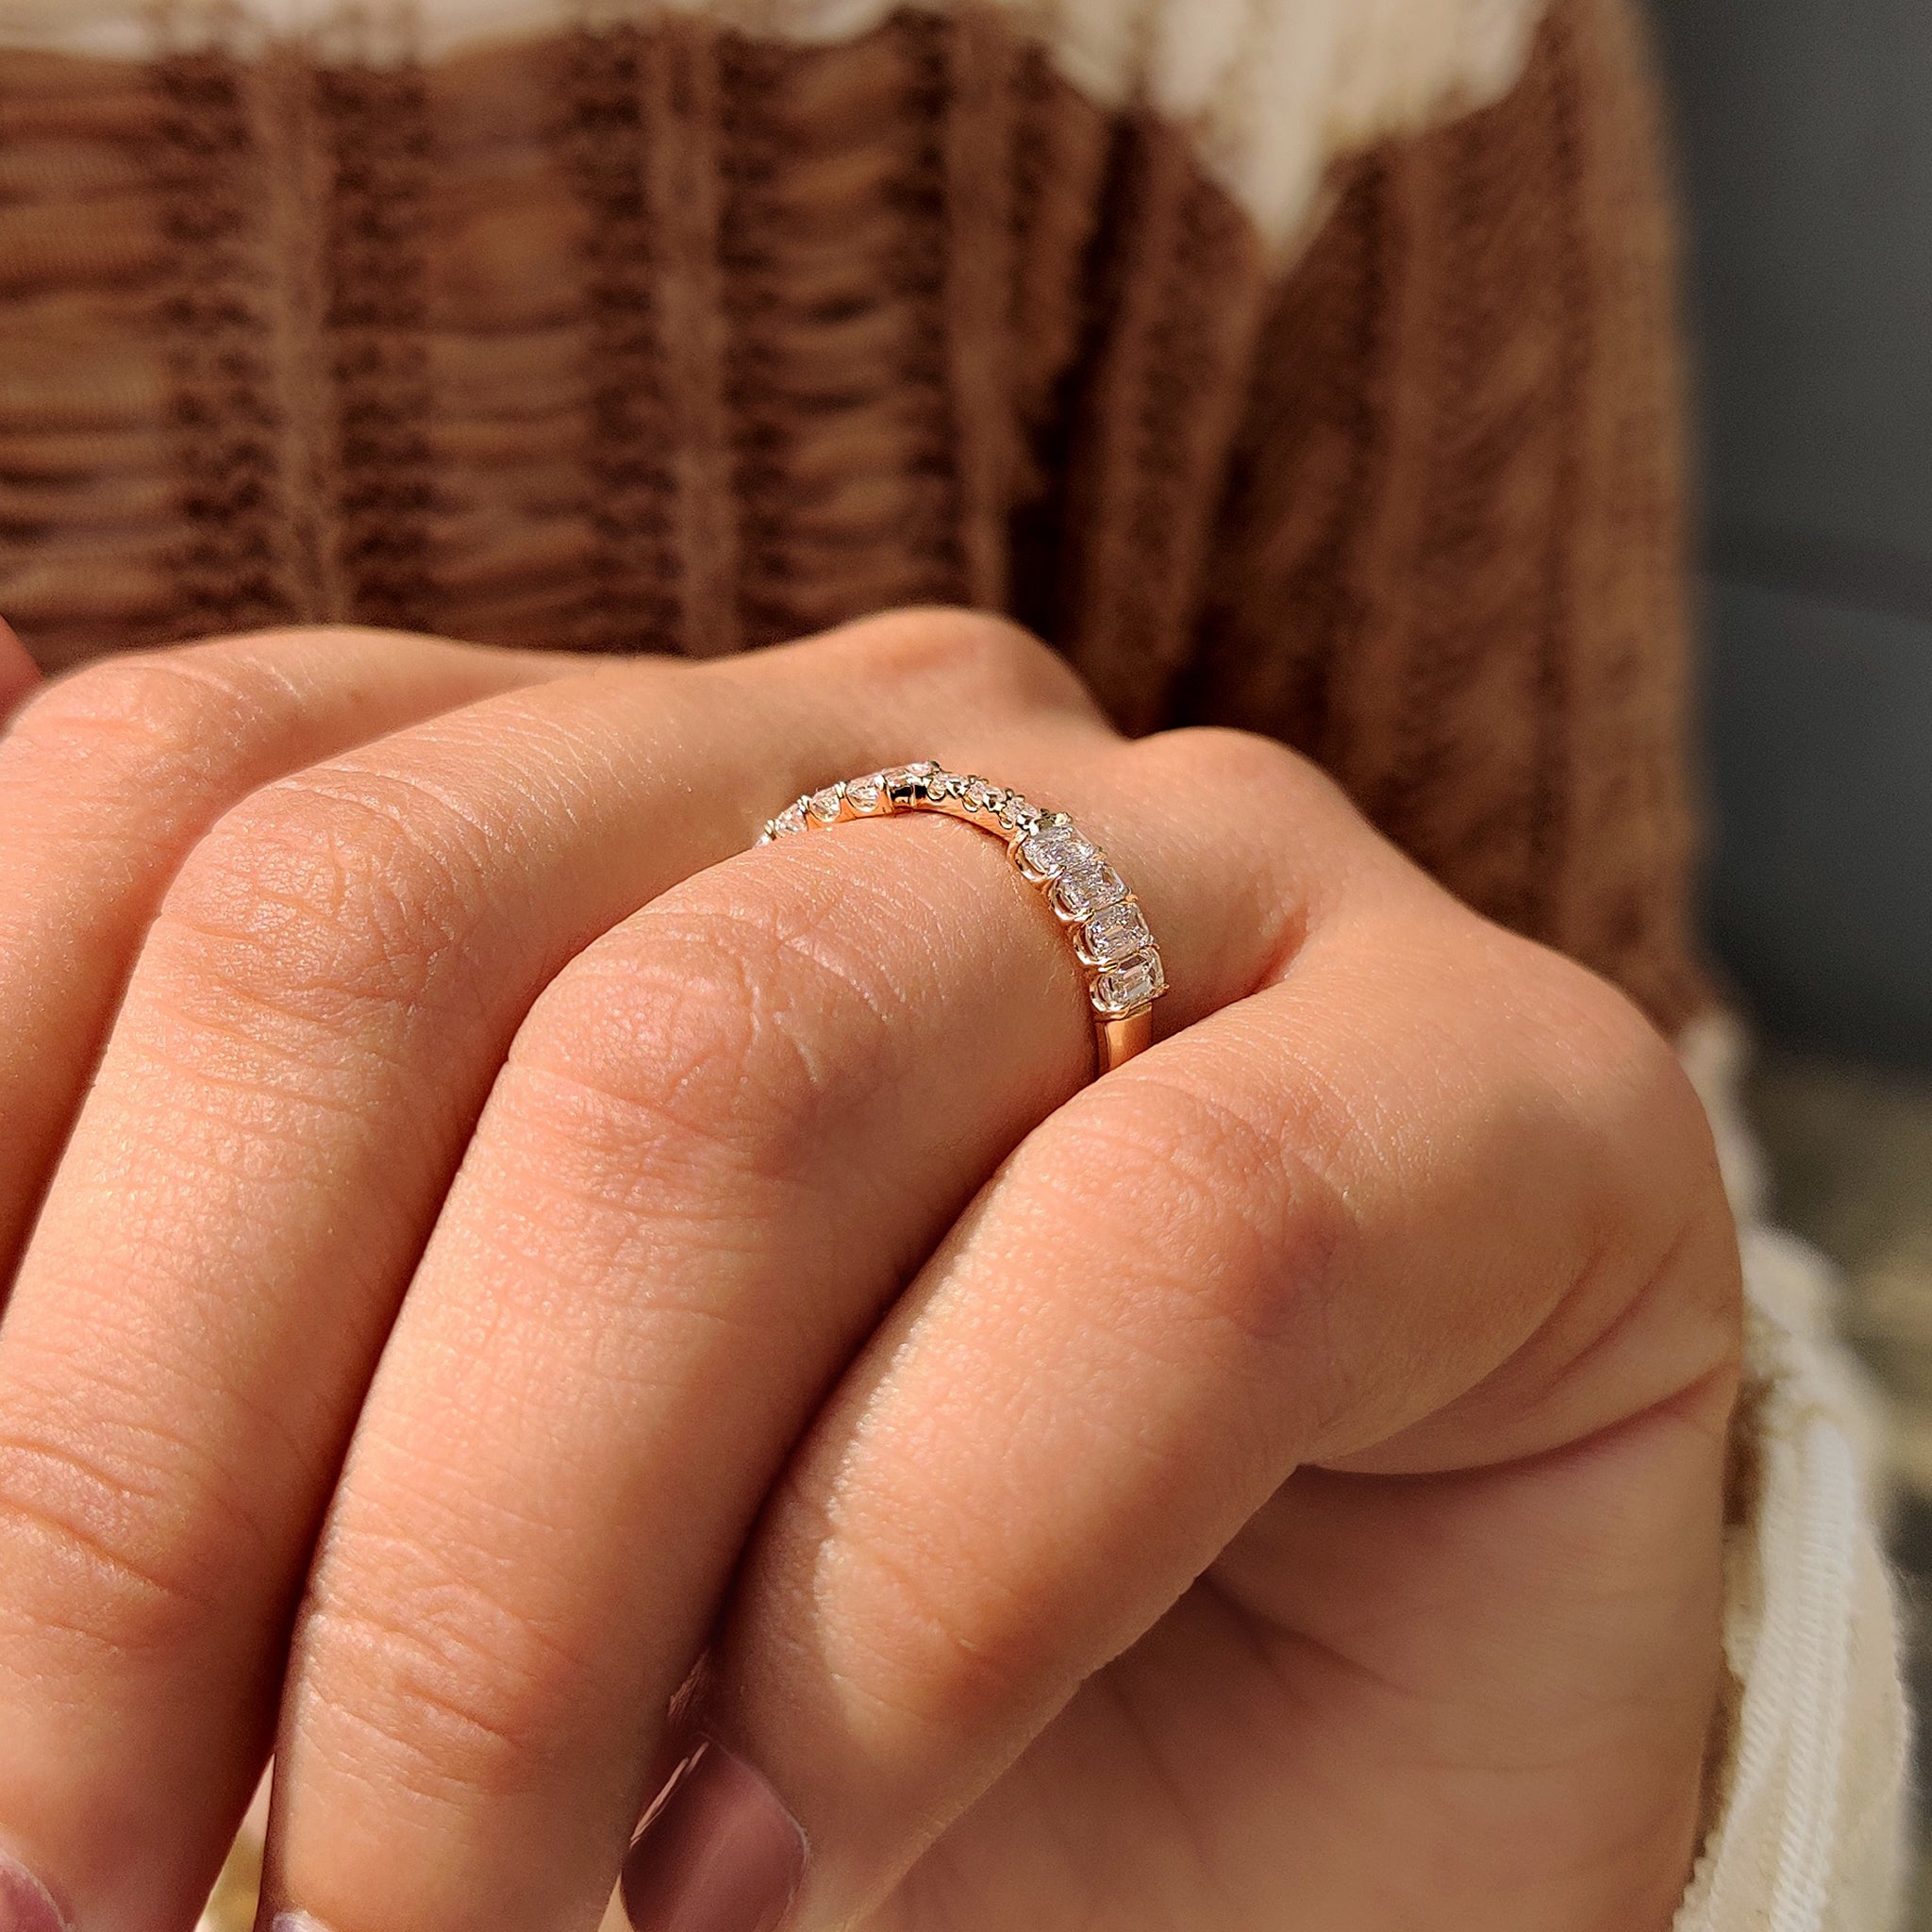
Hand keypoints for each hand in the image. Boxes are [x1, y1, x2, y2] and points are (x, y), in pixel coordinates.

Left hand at [0, 613, 1738, 1931]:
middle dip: (135, 1465)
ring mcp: (1228, 873)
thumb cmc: (769, 1704)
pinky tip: (825, 1832)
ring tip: (484, 1921)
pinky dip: (926, 1596)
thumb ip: (157, 1335)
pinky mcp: (1505, 1084)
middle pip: (387, 923)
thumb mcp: (374, 1504)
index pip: (179, 801)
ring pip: (739, 1071)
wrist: (1256, 1855)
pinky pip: (1183, 1245)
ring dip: (513, 1580)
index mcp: (616, 780)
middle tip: (97, 1891)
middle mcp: (904, 755)